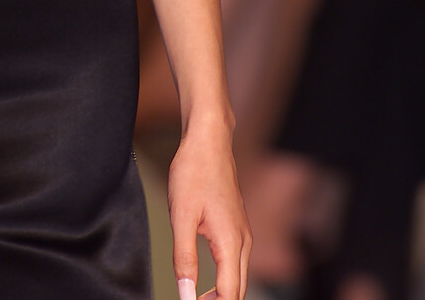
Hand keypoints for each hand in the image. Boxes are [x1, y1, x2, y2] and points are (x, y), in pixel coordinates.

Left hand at [168, 118, 250, 299]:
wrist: (208, 140)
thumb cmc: (194, 172)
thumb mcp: (181, 216)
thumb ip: (184, 258)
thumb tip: (186, 294)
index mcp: (231, 242)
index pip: (229, 295)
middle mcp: (243, 241)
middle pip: (237, 290)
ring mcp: (242, 233)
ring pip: (238, 277)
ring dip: (222, 295)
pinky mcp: (237, 226)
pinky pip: (236, 263)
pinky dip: (225, 279)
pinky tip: (208, 282)